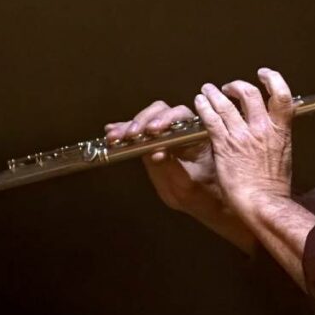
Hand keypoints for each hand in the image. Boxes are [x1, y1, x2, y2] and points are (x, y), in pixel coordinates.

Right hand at [104, 100, 220, 214]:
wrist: (203, 202)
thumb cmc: (202, 194)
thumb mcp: (189, 185)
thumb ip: (174, 168)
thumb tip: (155, 152)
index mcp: (198, 135)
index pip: (182, 115)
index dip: (167, 118)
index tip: (154, 129)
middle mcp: (181, 129)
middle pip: (161, 111)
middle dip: (144, 120)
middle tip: (132, 134)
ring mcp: (165, 134)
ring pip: (147, 119)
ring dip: (130, 125)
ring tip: (116, 136)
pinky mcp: (152, 142)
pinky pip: (138, 132)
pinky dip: (123, 131)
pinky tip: (111, 133)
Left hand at [193, 68, 295, 219]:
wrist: (262, 202)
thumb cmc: (273, 188)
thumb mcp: (284, 158)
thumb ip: (278, 141)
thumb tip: (275, 135)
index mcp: (280, 131)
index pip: (282, 96)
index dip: (273, 80)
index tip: (264, 75)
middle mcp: (261, 129)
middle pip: (249, 93)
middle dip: (237, 86)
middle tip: (229, 87)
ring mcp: (241, 135)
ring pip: (225, 103)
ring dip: (214, 94)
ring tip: (207, 91)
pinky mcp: (224, 144)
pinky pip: (211, 119)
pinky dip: (204, 108)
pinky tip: (199, 104)